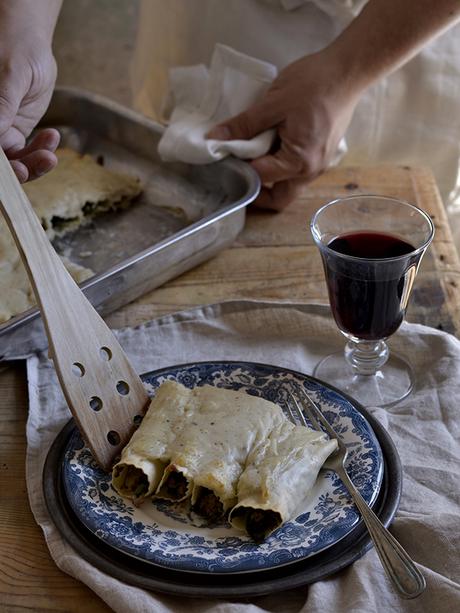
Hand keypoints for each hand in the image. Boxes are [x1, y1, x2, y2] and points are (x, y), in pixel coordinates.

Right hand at [0, 35, 59, 181]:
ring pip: (14, 161)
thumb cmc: (15, 48)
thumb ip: (2, 103)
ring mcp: (0, 131)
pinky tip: (52, 137)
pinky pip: (28, 152)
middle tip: (42, 162)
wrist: (29, 42)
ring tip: (51, 156)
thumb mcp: (10, 75)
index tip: (19, 169)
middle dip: (20, 168)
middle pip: (1, 162)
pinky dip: (42, 150)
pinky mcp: (15, 132)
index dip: (1, 165)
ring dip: (34, 162)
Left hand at [208, 50, 360, 210]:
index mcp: (298, 162)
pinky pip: (298, 171)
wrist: (348, 70)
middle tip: (238, 170)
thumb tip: (215, 137)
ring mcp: (319, 165)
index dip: (240, 167)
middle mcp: (311, 171)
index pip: (260, 178)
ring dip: (270, 177)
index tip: (226, 154)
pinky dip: (282, 165)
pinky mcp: (322, 155)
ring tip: (254, 154)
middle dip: (258, 191)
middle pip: (279, 198)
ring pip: (289, 186)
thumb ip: (243, 125)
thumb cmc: (314, 84)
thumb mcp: (272, 104)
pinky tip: (272, 144)